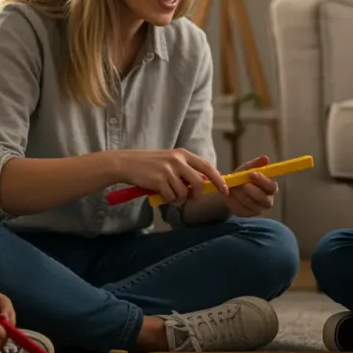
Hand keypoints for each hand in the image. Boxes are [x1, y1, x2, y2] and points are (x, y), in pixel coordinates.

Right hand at [114, 148, 228, 203]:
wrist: (126, 163)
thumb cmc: (149, 164)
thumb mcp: (170, 161)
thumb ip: (186, 170)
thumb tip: (204, 184)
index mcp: (183, 154)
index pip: (207, 167)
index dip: (218, 180)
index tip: (225, 190)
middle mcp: (178, 160)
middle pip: (198, 183)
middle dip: (195, 194)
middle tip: (187, 196)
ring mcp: (168, 170)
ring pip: (184, 193)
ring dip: (177, 198)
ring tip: (167, 191)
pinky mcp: (159, 181)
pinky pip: (171, 197)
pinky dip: (167, 199)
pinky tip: (158, 192)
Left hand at [224, 155, 276, 217]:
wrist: (231, 189)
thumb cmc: (243, 176)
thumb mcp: (248, 168)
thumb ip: (256, 164)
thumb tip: (266, 159)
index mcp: (271, 187)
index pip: (271, 186)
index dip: (262, 181)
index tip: (251, 174)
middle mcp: (268, 200)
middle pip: (262, 198)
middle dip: (249, 189)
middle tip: (239, 184)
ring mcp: (259, 210)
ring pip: (250, 203)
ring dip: (239, 194)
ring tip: (232, 188)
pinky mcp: (248, 215)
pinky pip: (241, 210)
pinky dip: (233, 201)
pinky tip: (230, 195)